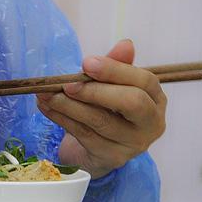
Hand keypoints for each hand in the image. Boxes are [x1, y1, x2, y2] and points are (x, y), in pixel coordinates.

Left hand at [36, 40, 166, 177]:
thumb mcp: (113, 86)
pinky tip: (45, 107)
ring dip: (69, 105)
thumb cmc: (107, 110)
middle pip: (131, 103)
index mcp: (155, 99)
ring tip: (46, 94)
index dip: (115, 70)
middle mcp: (151, 123)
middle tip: (67, 84)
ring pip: (100, 121)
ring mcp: (132, 144)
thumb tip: (126, 44)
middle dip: (95, 90)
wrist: (96, 151)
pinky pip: (82, 135)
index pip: (144, 81)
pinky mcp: (111, 158)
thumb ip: (117, 66)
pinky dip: (60, 118)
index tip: (86, 63)